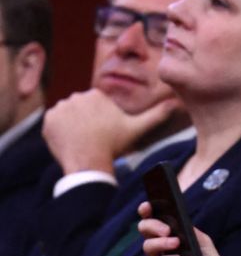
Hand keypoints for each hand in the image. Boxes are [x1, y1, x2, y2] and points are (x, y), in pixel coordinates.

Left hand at [43, 89, 175, 175]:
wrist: (89, 160)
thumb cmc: (114, 144)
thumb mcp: (138, 128)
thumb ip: (156, 115)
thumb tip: (177, 103)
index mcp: (96, 95)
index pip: (96, 108)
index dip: (102, 123)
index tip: (105, 135)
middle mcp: (76, 96)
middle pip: (81, 111)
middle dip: (87, 124)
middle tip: (94, 140)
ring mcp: (60, 107)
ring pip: (68, 117)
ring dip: (74, 128)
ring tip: (83, 142)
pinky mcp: (48, 119)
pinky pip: (54, 124)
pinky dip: (61, 133)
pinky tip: (71, 143)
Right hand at [139, 204, 229, 255]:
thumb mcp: (205, 245)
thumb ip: (193, 232)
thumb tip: (180, 220)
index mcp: (168, 235)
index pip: (152, 219)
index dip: (146, 211)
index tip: (148, 206)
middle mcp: (160, 247)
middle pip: (144, 230)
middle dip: (153, 226)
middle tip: (167, 230)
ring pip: (147, 246)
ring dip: (161, 243)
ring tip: (176, 243)